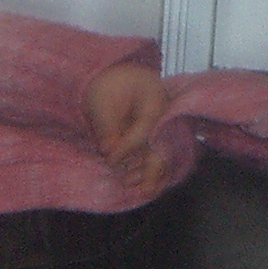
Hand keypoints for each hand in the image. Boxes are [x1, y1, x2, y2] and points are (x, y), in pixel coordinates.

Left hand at [82, 64, 170, 192]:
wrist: (113, 78)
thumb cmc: (106, 87)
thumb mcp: (102, 103)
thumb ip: (107, 128)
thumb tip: (110, 153)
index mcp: (155, 101)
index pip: (144, 131)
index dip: (126, 149)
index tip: (109, 160)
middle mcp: (165, 116)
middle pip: (164, 146)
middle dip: (153, 170)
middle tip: (144, 191)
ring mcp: (163, 127)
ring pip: (162, 155)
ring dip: (150, 173)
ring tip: (132, 185)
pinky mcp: (157, 136)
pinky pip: (157, 155)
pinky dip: (149, 169)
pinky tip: (136, 181)